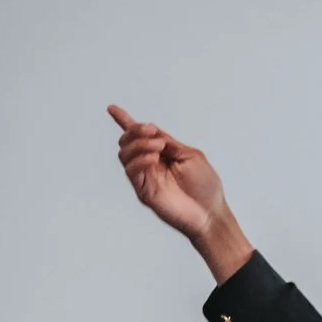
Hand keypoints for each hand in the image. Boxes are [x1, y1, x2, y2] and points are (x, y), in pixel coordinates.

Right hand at [109, 106, 250, 279]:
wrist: (210, 213)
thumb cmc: (205, 187)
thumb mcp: (191, 156)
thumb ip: (170, 143)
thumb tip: (153, 131)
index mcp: (162, 153)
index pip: (139, 135)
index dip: (124, 121)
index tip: (112, 108)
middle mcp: (150, 163)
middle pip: (127, 141)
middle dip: (136, 131)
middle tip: (154, 134)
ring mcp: (145, 176)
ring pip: (125, 153)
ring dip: (139, 145)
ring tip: (158, 148)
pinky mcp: (143, 190)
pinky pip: (131, 170)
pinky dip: (139, 160)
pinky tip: (154, 159)